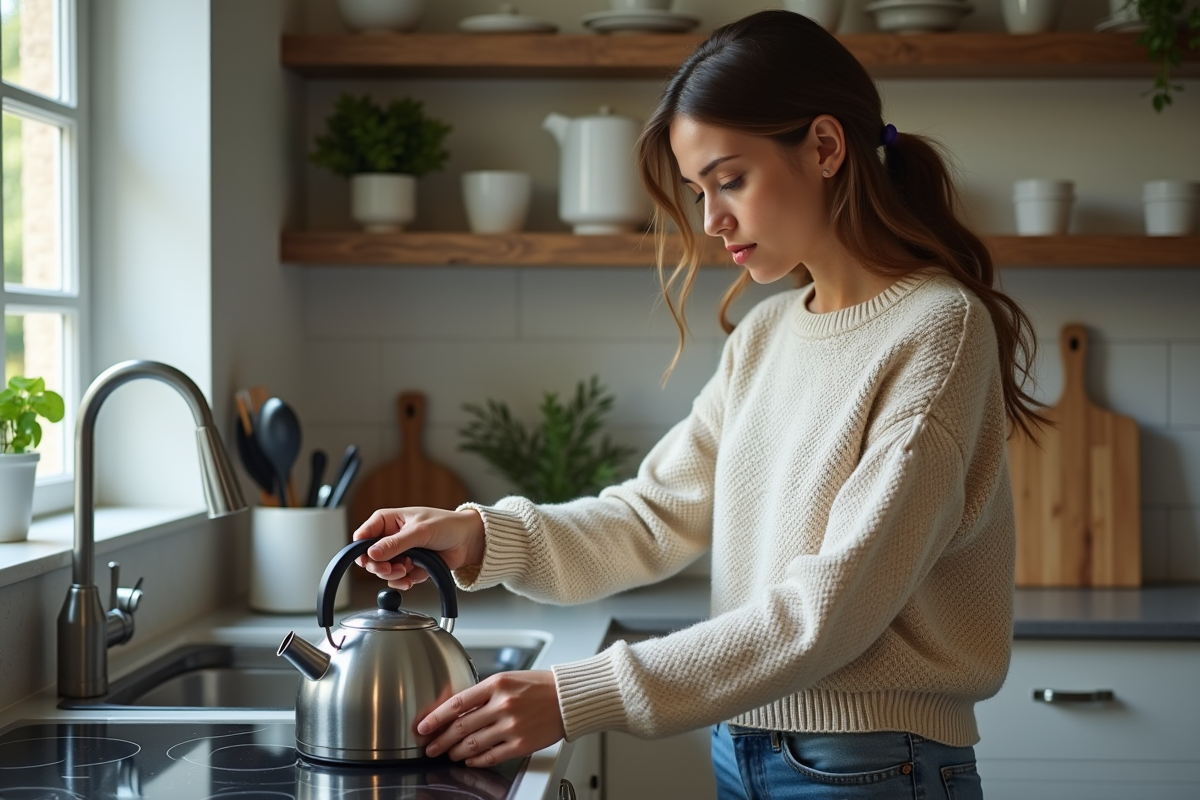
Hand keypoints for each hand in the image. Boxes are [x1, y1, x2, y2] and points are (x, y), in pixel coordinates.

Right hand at [353, 507, 484, 588]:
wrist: (468, 540)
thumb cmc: (447, 525)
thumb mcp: (419, 531)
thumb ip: (395, 544)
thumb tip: (372, 553)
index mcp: (389, 520)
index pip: (364, 535)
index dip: (362, 549)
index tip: (368, 560)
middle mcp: (391, 537)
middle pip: (371, 557)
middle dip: (379, 566)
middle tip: (390, 568)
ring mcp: (401, 553)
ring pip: (384, 570)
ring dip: (393, 574)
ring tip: (407, 570)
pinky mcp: (410, 567)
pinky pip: (398, 579)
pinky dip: (403, 582)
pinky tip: (411, 580)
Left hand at [418, 670, 565, 766]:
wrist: (568, 698)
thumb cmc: (540, 686)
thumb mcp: (508, 680)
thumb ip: (483, 694)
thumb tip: (458, 711)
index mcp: (497, 684)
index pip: (457, 703)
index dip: (436, 717)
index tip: (423, 726)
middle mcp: (503, 705)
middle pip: (461, 727)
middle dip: (441, 739)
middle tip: (431, 746)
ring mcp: (512, 726)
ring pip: (473, 744)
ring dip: (456, 752)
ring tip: (449, 754)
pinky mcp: (521, 745)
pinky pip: (491, 756)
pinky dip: (476, 761)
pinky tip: (470, 760)